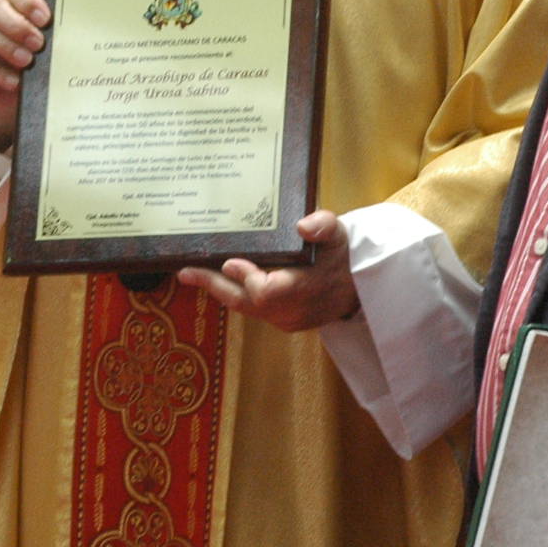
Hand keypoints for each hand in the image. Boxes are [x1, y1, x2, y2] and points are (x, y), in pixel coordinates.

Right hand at [0, 0, 48, 149]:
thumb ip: (62, 31)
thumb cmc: (47, 60)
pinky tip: (16, 81)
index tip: (44, 19)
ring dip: (6, 45)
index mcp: (16, 3)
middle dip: (16, 24)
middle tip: (38, 43)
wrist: (29, 95)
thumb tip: (83, 26)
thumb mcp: (56, 44)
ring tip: (27, 61)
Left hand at [177, 210, 358, 331]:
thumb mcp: (339, 233)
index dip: (247, 278)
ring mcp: (287, 320)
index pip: (268, 291)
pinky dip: (234, 294)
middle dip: (215, 285)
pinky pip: (252, 310)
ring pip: (246, 308)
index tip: (230, 261)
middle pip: (247, 303)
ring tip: (192, 274)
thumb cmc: (344, 255)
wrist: (360, 286)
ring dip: (220, 290)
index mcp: (307, 288)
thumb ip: (323, 226)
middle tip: (187, 272)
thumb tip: (303, 225)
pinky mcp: (283, 322)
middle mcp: (294, 310)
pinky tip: (218, 280)